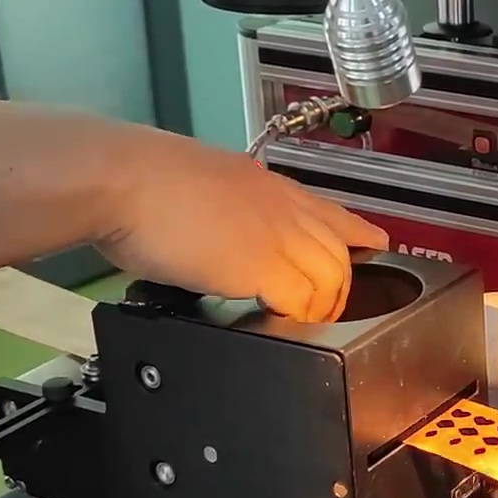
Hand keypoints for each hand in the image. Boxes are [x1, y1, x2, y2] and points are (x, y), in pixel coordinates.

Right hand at [96, 130, 387, 320]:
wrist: (120, 177)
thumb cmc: (141, 180)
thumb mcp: (202, 183)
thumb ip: (228, 208)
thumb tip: (221, 233)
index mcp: (267, 185)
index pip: (332, 211)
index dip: (360, 233)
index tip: (376, 244)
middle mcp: (280, 207)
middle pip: (341, 252)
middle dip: (341, 286)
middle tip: (327, 307)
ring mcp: (274, 235)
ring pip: (332, 277)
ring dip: (322, 305)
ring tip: (303, 319)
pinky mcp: (259, 265)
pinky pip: (302, 300)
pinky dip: (298, 315)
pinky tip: (281, 320)